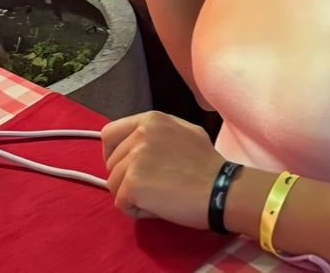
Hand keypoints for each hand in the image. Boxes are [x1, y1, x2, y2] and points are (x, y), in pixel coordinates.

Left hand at [102, 111, 222, 226]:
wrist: (220, 188)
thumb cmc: (207, 164)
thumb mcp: (185, 131)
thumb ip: (158, 132)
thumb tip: (138, 142)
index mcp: (150, 119)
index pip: (110, 134)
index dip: (115, 153)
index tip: (129, 166)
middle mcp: (139, 134)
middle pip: (111, 163)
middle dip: (126, 177)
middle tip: (153, 185)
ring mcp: (134, 158)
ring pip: (113, 184)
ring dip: (131, 195)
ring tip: (158, 196)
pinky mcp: (133, 183)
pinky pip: (121, 203)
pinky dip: (136, 210)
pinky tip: (159, 206)